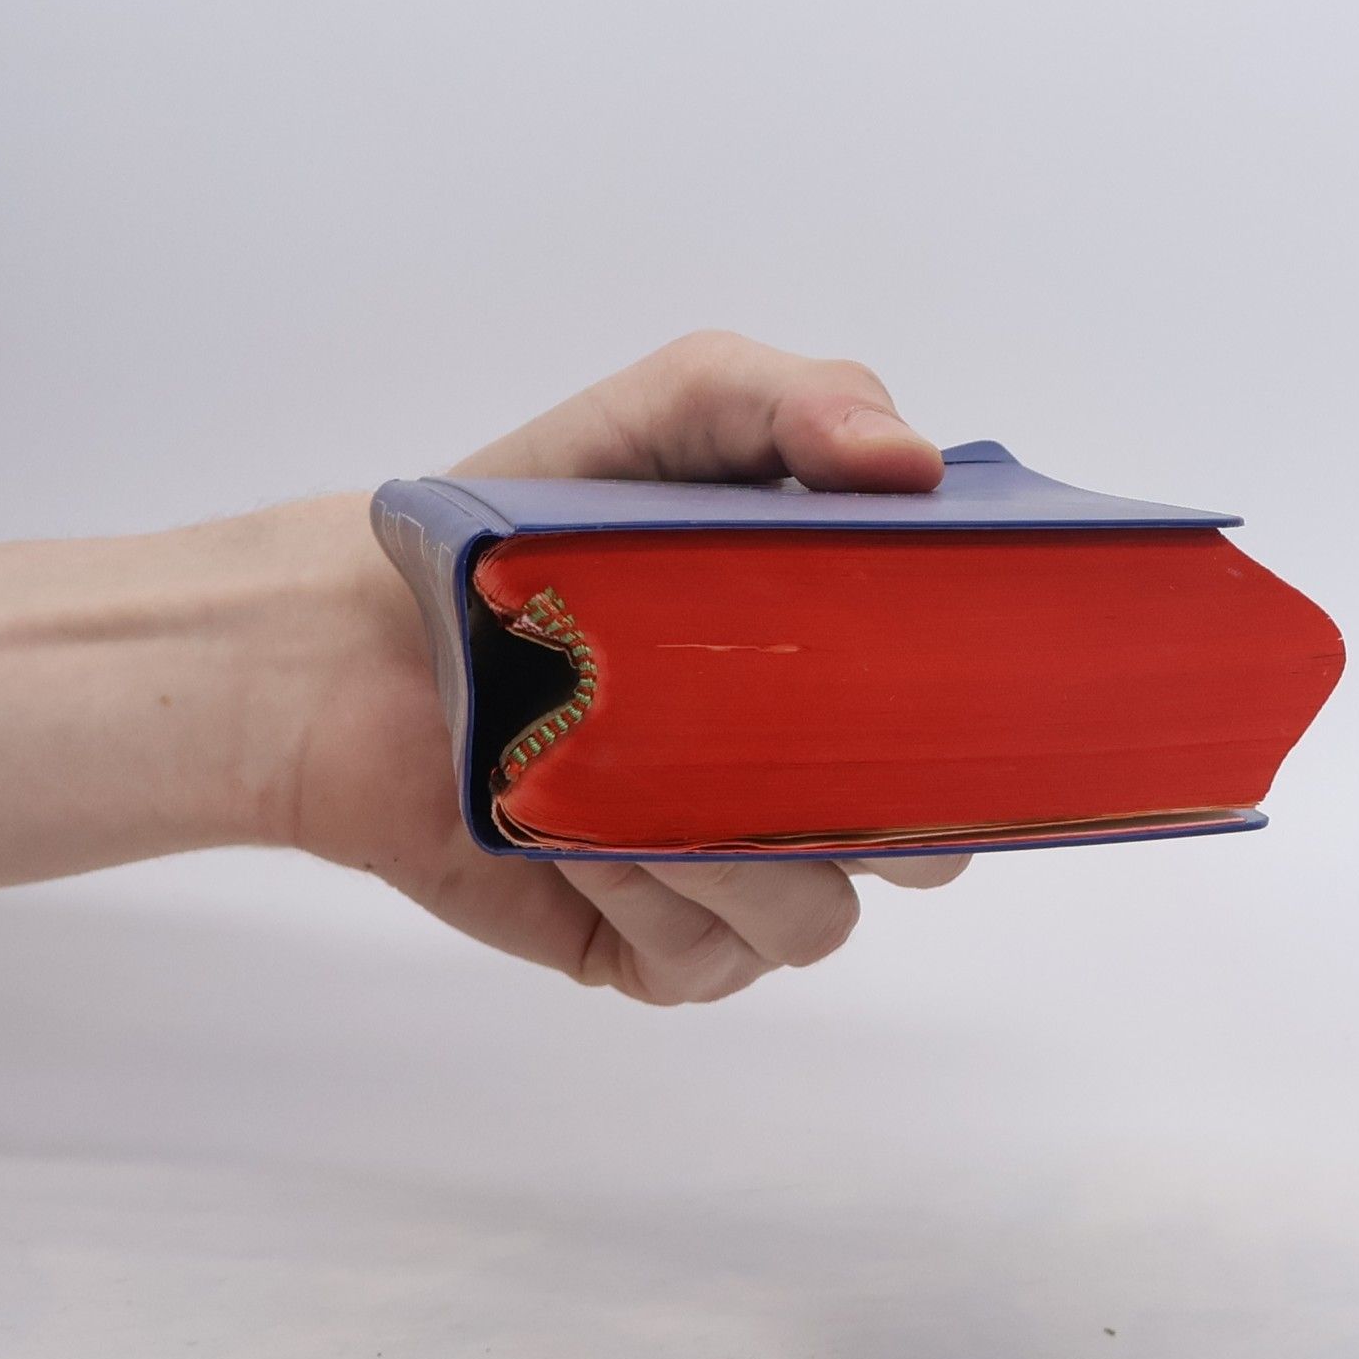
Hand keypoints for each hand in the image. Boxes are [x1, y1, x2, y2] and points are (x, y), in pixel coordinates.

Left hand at [287, 333, 968, 1003]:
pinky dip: (651, 890)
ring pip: (820, 916)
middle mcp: (816, 793)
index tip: (950, 666)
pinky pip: (712, 956)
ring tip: (632, 772)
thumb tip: (915, 464)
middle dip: (882, 801)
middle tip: (793, 727)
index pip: (986, 733)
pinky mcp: (660, 953)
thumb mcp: (676, 414)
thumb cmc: (536, 526)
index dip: (993, 718)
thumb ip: (802, 401)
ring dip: (736, 847)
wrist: (364, 640)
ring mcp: (743, 884)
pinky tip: (581, 827)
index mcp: (857, 684)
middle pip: (932, 848)